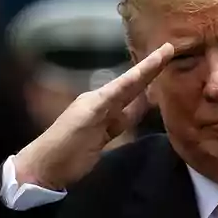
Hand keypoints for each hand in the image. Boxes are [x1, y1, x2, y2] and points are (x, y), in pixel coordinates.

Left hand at [12, 42, 174, 190]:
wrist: (48, 169)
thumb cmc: (65, 143)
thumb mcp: (86, 121)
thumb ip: (107, 105)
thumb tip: (128, 88)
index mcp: (98, 98)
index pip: (129, 80)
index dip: (148, 66)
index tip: (167, 49)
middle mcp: (104, 104)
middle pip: (132, 85)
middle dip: (150, 70)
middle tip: (170, 52)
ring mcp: (106, 120)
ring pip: (132, 100)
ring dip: (148, 87)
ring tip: (166, 72)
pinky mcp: (107, 136)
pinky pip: (128, 118)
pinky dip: (140, 110)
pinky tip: (150, 105)